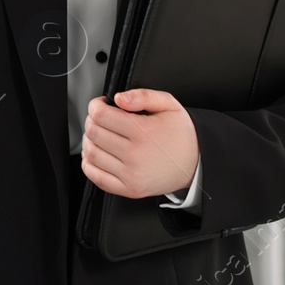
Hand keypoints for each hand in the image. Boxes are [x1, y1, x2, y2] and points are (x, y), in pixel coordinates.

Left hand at [81, 89, 198, 199]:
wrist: (196, 164)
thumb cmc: (181, 134)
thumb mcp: (169, 104)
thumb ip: (143, 95)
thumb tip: (119, 98)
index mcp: (144, 132)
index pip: (101, 115)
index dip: (95, 106)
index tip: (100, 105)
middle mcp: (136, 155)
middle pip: (93, 133)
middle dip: (91, 121)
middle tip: (101, 119)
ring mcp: (132, 175)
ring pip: (91, 154)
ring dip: (89, 141)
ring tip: (100, 135)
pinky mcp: (130, 189)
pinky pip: (96, 177)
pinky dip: (88, 164)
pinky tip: (97, 154)